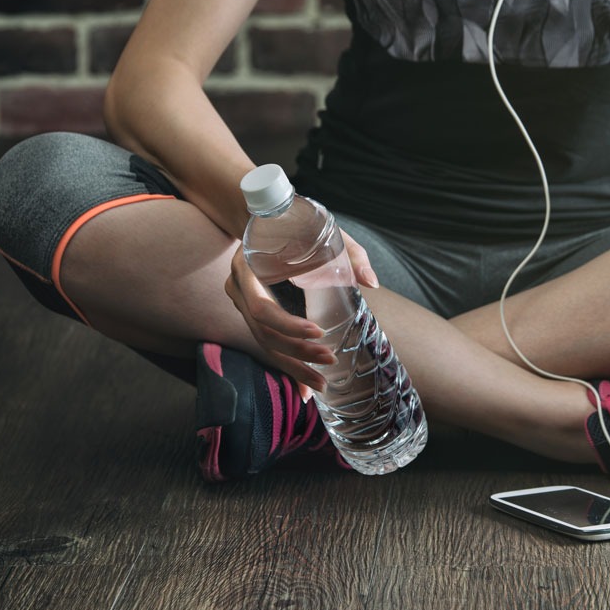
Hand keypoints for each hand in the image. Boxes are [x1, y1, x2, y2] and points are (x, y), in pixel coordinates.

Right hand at [224, 230, 378, 388]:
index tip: (317, 331)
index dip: (287, 325)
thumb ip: (349, 253)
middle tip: (329, 361)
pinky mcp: (253, 315)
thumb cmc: (295, 222)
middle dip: (296, 353)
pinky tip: (305, 391)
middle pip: (263, 333)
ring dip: (293, 367)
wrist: (263, 218)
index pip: (260, 307)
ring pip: (264, 344)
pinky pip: (268, 344)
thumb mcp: (322, 229)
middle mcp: (238, 289)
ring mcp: (242, 304)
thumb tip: (371, 282)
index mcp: (246, 267)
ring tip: (322, 384)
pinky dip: (288, 367)